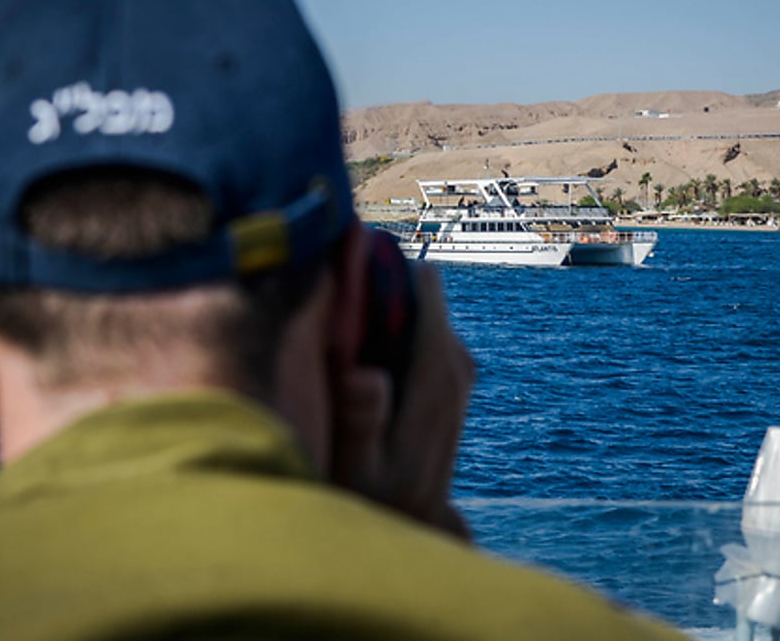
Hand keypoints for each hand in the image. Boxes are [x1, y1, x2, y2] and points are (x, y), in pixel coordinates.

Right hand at [331, 265, 474, 540]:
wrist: (414, 520)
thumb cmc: (374, 495)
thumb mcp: (357, 470)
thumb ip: (360, 422)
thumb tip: (366, 375)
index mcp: (437, 374)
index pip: (422, 285)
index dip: (380, 263)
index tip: (337, 258)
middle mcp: (455, 359)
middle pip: (418, 285)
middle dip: (374, 281)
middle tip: (323, 293)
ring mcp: (456, 362)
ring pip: (417, 300)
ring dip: (377, 301)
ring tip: (331, 315)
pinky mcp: (449, 367)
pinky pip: (418, 320)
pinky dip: (386, 320)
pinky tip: (349, 341)